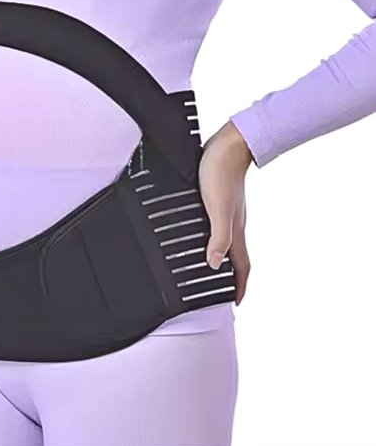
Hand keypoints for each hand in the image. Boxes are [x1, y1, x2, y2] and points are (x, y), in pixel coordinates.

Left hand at [198, 120, 252, 305]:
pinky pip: (219, 226)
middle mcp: (235, 223)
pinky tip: (203, 233)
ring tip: (212, 268)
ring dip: (223, 257)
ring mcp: (229, 211)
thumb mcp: (217, 208)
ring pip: (228, 241)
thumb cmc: (220, 173)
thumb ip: (219, 236)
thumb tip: (215, 264)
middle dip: (232, 277)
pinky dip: (215, 237)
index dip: (239, 286)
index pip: (241, 266)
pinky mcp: (220, 198)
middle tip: (223, 291)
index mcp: (236, 230)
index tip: (236, 303)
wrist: (229, 143)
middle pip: (236, 257)